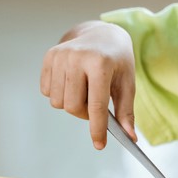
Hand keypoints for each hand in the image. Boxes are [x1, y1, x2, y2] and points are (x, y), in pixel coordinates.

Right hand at [40, 21, 136, 148]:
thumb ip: (126, 110)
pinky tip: (72, 82)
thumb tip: (130, 137)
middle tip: (95, 106)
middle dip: (84, 114)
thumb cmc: (117, 60)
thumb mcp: (127, 82)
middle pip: (73, 107)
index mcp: (100, 63)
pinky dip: (60, 94)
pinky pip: (47, 91)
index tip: (99, 145)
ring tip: (84, 91)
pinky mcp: (49, 56)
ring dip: (71, 104)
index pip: (96, 105)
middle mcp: (77, 57)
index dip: (97, 128)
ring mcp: (60, 55)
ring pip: (58, 102)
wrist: (101, 33)